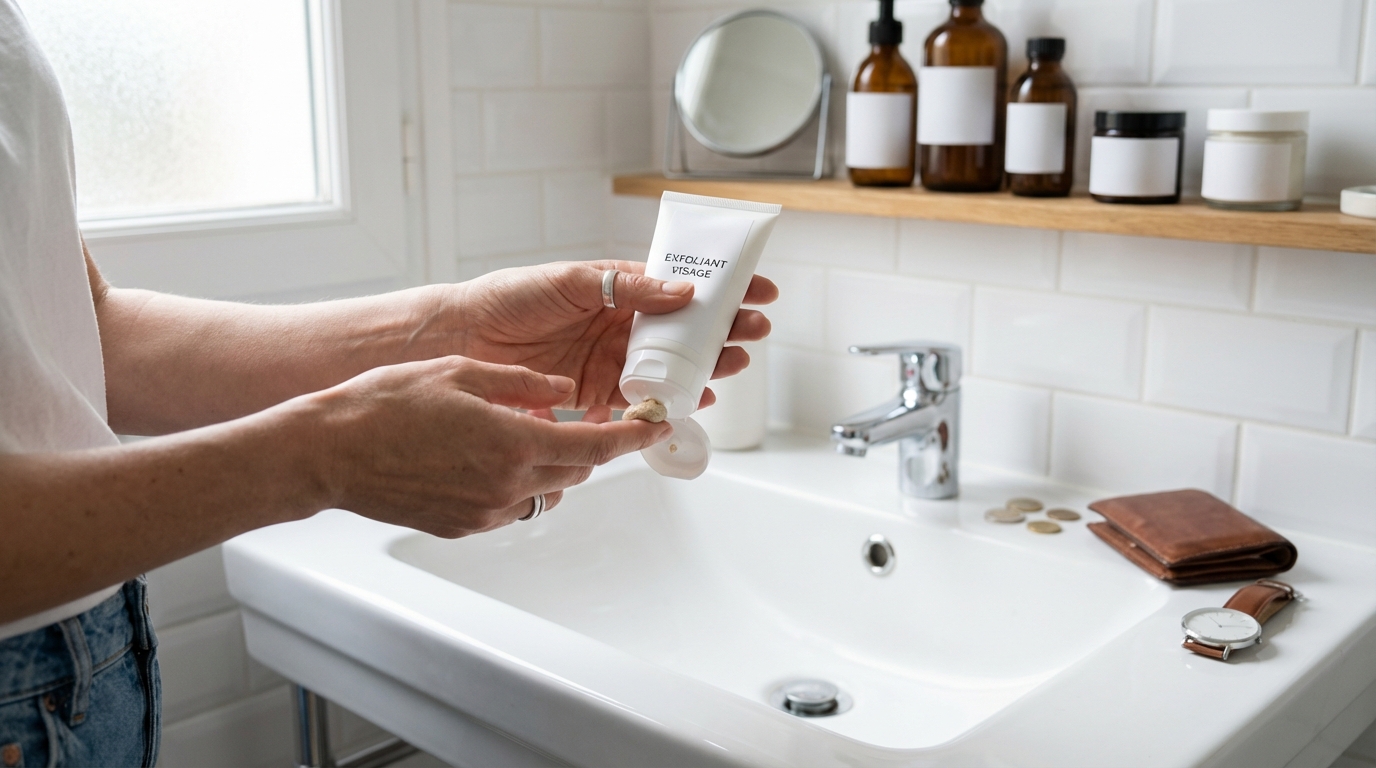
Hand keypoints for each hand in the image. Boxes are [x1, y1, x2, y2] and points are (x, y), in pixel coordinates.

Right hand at [306, 356, 670, 536]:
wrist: (327, 452)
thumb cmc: (384, 405)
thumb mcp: (460, 373)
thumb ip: (522, 383)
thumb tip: (562, 388)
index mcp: (513, 441)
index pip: (595, 444)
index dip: (632, 437)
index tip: (655, 427)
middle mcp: (505, 484)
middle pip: (576, 470)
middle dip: (591, 446)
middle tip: (595, 420)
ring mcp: (483, 512)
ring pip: (544, 490)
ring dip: (552, 466)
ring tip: (531, 435)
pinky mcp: (461, 527)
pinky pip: (509, 506)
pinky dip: (517, 483)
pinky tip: (490, 458)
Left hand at [448, 260, 777, 409]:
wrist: (465, 338)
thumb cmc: (509, 298)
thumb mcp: (572, 280)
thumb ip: (626, 288)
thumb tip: (681, 292)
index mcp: (617, 288)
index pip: (679, 287)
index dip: (720, 288)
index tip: (758, 289)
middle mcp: (619, 324)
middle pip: (684, 329)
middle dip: (724, 330)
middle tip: (755, 330)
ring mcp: (610, 359)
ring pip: (670, 365)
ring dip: (705, 366)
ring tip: (734, 364)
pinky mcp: (595, 393)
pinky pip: (640, 398)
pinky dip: (667, 401)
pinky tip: (693, 400)